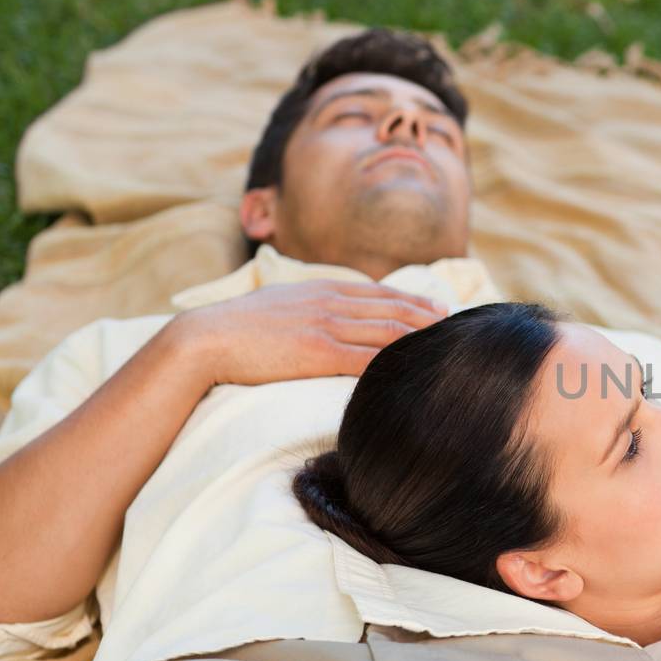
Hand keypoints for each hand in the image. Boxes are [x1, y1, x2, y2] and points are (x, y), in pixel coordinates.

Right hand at [166, 280, 448, 387]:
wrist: (202, 339)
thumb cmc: (234, 329)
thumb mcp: (277, 305)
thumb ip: (307, 307)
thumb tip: (324, 316)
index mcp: (319, 291)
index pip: (378, 294)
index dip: (412, 301)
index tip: (439, 308)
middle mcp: (329, 303)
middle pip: (392, 310)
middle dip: (429, 318)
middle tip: (459, 326)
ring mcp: (326, 326)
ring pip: (388, 331)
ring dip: (422, 338)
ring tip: (449, 346)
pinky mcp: (318, 352)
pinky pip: (368, 358)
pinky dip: (396, 362)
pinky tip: (416, 370)